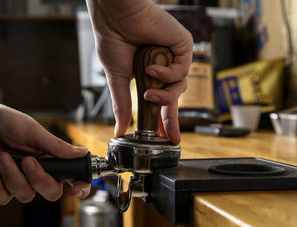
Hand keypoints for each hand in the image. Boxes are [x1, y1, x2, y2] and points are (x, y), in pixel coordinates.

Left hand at [0, 97, 90, 204]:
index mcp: (50, 156)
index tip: (75, 190)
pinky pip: (3, 198)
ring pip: (26, 195)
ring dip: (12, 177)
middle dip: (38, 179)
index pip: (72, 176)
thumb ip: (55, 145)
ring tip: (1, 157)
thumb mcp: (31, 130)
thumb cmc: (4, 120)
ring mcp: (18, 180)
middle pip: (51, 192)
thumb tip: (82, 153)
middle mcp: (37, 171)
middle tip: (26, 160)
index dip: (80, 187)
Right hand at [86, 0, 192, 143]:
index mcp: (149, 76)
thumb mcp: (117, 79)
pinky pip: (181, 69)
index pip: (159, 102)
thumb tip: (119, 128)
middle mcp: (164, 68)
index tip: (164, 138)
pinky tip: (152, 68)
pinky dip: (167, 72)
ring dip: (164, 93)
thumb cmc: (114, 40)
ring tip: (148, 91)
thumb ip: (122, 104)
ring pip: (179, 87)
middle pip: (174, 98)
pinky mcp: (183, 46)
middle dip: (172, 119)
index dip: (162, 121)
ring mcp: (174, 58)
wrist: (116, 18)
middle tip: (172, 137)